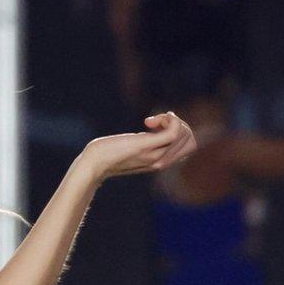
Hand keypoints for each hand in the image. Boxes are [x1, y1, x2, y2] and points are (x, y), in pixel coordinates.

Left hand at [80, 111, 197, 182]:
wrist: (91, 165)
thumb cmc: (105, 155)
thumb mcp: (132, 149)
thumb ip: (145, 144)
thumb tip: (153, 128)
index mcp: (160, 162)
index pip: (190, 147)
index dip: (181, 132)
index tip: (159, 126)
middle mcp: (161, 161)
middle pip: (191, 141)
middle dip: (180, 125)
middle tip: (156, 122)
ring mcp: (154, 155)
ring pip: (184, 134)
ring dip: (173, 120)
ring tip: (151, 121)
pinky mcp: (145, 146)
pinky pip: (173, 131)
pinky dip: (168, 119)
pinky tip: (150, 120)